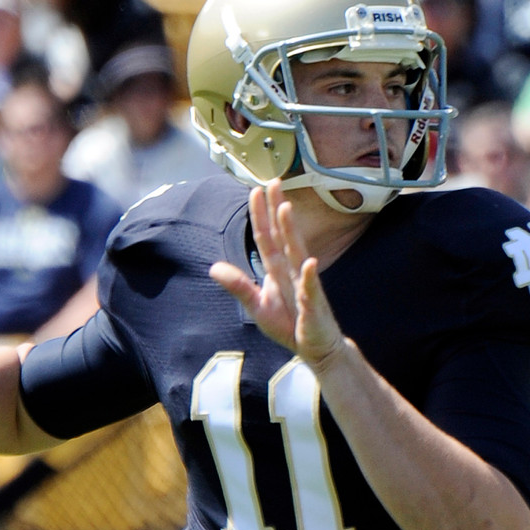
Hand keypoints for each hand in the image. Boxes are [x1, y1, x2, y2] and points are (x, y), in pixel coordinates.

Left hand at [210, 180, 344, 366]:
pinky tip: (308, 262)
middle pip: (283, 235)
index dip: (260, 214)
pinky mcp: (313, 306)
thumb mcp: (257, 306)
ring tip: (285, 208)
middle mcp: (292, 271)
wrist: (316, 348)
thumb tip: (213, 267)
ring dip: (291, 231)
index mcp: (278, 269)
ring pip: (297, 253)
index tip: (255, 190)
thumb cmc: (290, 324)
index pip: (267, 237)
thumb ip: (238, 285)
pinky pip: (310, 290)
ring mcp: (305, 286)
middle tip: (274, 181)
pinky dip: (309, 277)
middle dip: (277, 209)